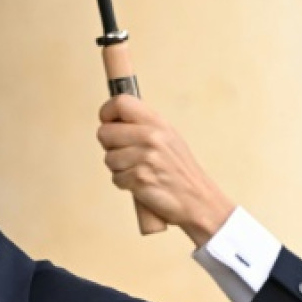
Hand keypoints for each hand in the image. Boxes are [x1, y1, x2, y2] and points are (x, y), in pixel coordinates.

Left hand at [96, 95, 235, 246]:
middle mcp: (151, 136)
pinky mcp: (140, 178)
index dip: (107, 112)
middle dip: (110, 146)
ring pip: (108, 158)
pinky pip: (116, 178)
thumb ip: (143, 125)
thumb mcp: (167, 137)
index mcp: (157, 122)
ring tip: (138, 170)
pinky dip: (124, 183)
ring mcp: (146, 157)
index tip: (108, 123)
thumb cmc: (179, 170)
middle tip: (126, 154)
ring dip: (118, 168)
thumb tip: (112, 120)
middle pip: (105, 132)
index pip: (121, 102)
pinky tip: (141, 183)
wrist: (196, 199)